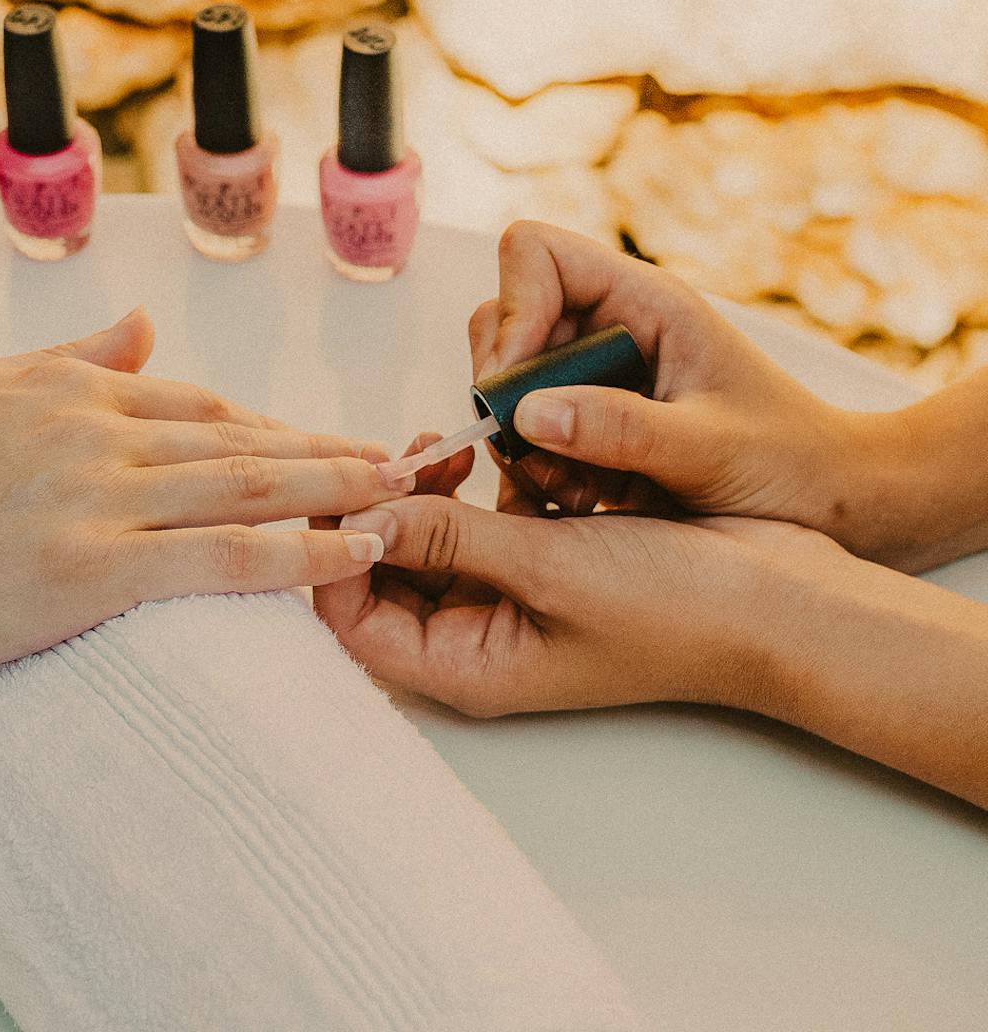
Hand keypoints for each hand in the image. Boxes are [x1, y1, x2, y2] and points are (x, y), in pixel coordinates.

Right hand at [0, 308, 405, 677]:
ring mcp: (98, 497)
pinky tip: (355, 554)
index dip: (268, 422)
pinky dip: (300, 553)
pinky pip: (222, 557)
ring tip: (401, 494)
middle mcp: (96, 431)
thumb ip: (62, 356)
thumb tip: (137, 324)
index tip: (319, 439)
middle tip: (401, 459)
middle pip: (240, 436)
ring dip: (337, 488)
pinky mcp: (93, 569)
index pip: (194, 399)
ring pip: (248, 485)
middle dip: (328, 448)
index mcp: (66, 389)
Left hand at [316, 486, 809, 717]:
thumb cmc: (673, 606)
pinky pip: (475, 525)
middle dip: (379, 516)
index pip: (355, 624)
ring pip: (426, 546)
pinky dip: (466, 490)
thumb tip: (359, 520)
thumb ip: (448, 540)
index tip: (347, 494)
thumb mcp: (548, 567)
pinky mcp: (537, 562)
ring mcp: (507, 601)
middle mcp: (476, 640)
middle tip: (396, 457)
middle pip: (383, 580)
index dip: (336, 561)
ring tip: (442, 447)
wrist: (777, 597)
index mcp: (467, 666)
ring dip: (420, 496)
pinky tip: (479, 450)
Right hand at [468, 221, 908, 564]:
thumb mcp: (709, 448)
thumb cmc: (788, 462)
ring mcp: (593, 378)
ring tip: (573, 496)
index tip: (519, 388)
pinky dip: (533, 476)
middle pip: (500, 324)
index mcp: (643, 302)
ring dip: (520, 448)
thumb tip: (525, 416)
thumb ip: (619, 429)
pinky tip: (579, 507)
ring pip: (505, 391)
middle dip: (504, 396)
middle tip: (538, 458)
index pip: (534, 255)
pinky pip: (523, 438)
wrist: (826, 506)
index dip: (512, 312)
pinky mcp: (587, 426)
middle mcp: (608, 329)